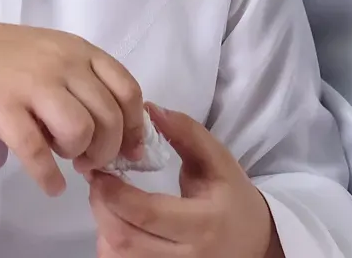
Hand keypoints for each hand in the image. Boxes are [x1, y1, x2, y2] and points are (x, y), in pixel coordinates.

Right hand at [0, 17, 146, 195]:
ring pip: (80, 131)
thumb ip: (84, 81)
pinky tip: (50, 185)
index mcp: (79, 51)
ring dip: (78, 155)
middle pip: (109, 117)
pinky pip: (37, 152)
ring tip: (66, 159)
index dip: (135, 126)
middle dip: (106, 149)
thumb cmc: (5, 57)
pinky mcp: (3, 109)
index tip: (131, 150)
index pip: (127, 89)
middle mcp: (63, 64)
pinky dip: (48, 176)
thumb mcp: (54, 53)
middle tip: (90, 160)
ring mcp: (32, 85)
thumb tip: (116, 131)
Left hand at [87, 104, 282, 257]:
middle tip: (97, 182)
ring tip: (107, 201)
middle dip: (101, 207)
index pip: (148, 213)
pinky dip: (111, 247)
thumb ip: (187, 132)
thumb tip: (149, 108)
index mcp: (204, 223)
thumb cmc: (234, 199)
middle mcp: (188, 256)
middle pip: (125, 239)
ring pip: (119, 257)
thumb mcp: (219, 160)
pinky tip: (118, 224)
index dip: (115, 193)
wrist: (254, 242)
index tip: (100, 170)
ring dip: (103, 227)